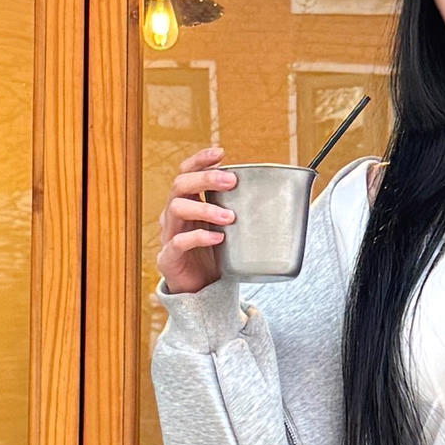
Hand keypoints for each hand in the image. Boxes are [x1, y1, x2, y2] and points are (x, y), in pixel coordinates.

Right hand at [157, 146, 234, 292]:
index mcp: (186, 203)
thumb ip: (237, 210)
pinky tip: (218, 237)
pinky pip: (178, 242)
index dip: (199, 160)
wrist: (199, 291)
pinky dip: (199, 237)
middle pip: (180, 185)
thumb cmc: (214, 256)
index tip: (220, 152)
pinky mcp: (168, 257)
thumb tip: (275, 194)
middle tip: (231, 181)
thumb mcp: (226, 228)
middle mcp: (173, 215)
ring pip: (176, 209)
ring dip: (205, 208)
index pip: (186, 172)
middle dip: (205, 178)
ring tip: (230, 217)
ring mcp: (168, 235)